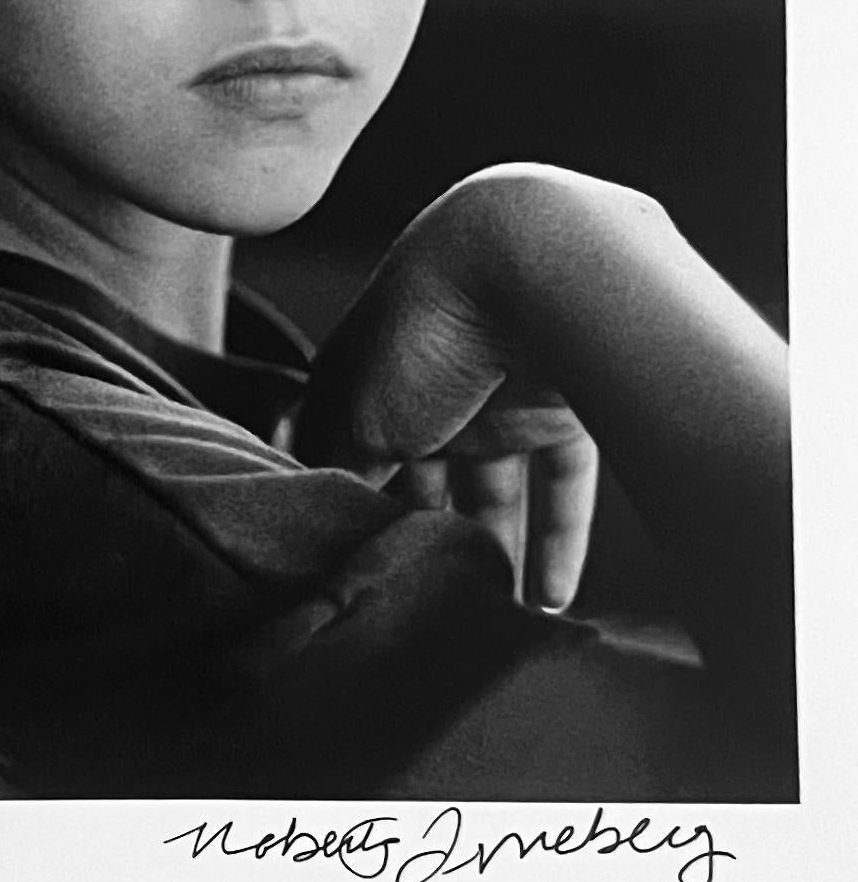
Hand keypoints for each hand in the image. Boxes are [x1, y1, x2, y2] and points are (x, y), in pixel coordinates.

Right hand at [293, 167, 619, 611]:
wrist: (520, 267)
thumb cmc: (416, 331)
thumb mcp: (351, 418)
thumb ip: (335, 474)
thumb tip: (318, 533)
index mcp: (365, 381)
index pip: (355, 462)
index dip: (357, 517)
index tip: (363, 578)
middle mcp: (428, 390)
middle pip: (426, 483)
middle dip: (425, 539)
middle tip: (428, 607)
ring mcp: (497, 400)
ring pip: (496, 491)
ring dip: (495, 552)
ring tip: (490, 614)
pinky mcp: (561, 411)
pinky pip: (563, 486)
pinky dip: (560, 542)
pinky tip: (552, 595)